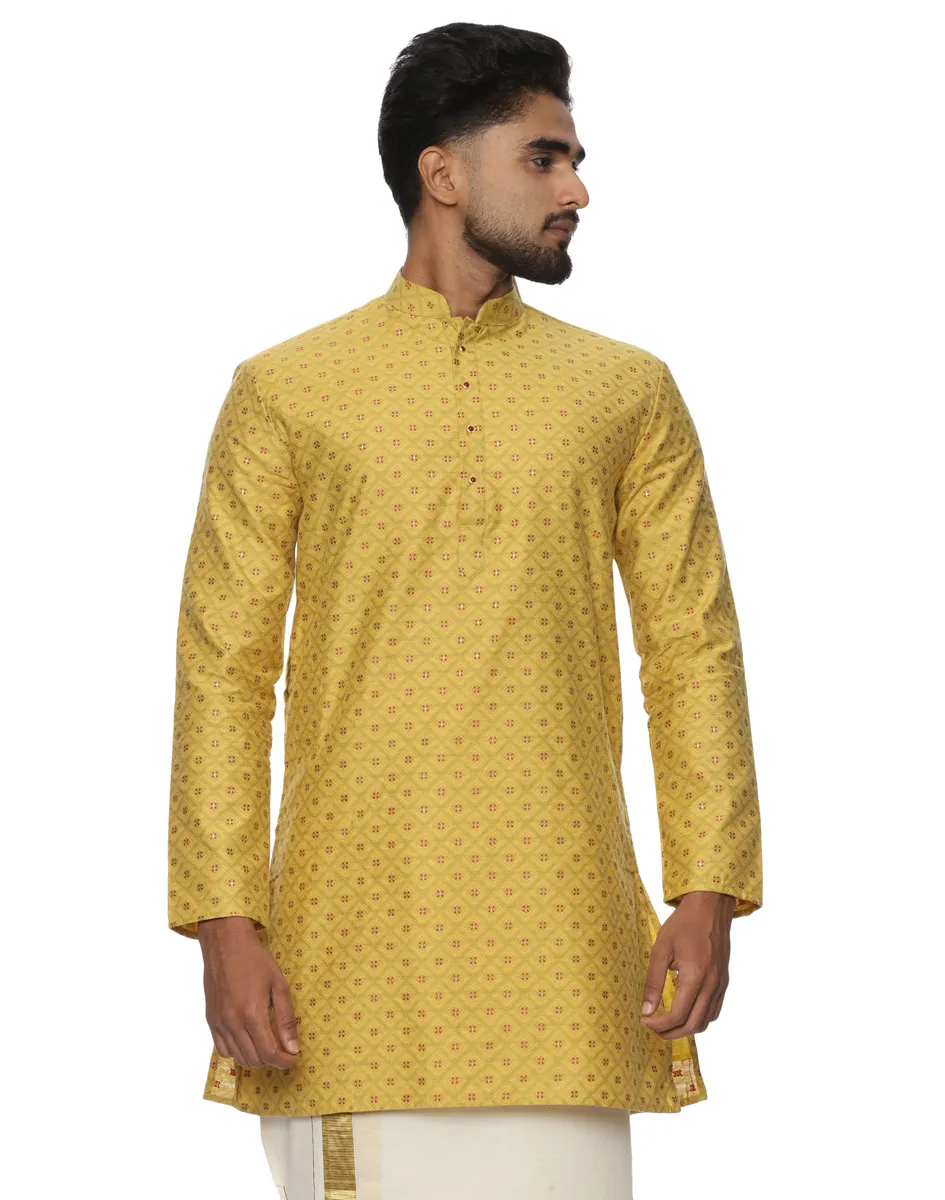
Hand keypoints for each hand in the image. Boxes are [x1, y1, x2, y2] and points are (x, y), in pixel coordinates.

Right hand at [198, 916, 299, 1068]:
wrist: (226, 943)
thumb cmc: (255, 960)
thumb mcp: (278, 984)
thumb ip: (286, 1018)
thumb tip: (293, 1047)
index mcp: (252, 1014)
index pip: (269, 1053)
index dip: (284, 1061)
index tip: (294, 1057)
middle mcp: (233, 1022)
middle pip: (254, 1059)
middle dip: (273, 1060)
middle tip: (284, 1049)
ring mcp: (219, 1023)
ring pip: (238, 1058)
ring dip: (256, 1057)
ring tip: (268, 1043)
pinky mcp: (211, 1020)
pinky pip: (222, 1050)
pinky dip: (237, 1052)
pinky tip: (248, 1039)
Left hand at [639, 891, 735, 1039]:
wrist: (710, 907)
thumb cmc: (684, 924)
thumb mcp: (661, 949)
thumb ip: (653, 981)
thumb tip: (646, 1009)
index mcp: (695, 976)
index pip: (677, 1015)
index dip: (659, 1024)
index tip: (644, 1020)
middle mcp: (712, 985)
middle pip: (693, 1025)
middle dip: (670, 1033)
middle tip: (653, 1027)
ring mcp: (721, 984)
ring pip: (706, 1022)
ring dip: (686, 1028)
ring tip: (666, 1023)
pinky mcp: (724, 981)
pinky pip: (714, 1010)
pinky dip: (699, 1018)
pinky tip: (685, 1011)